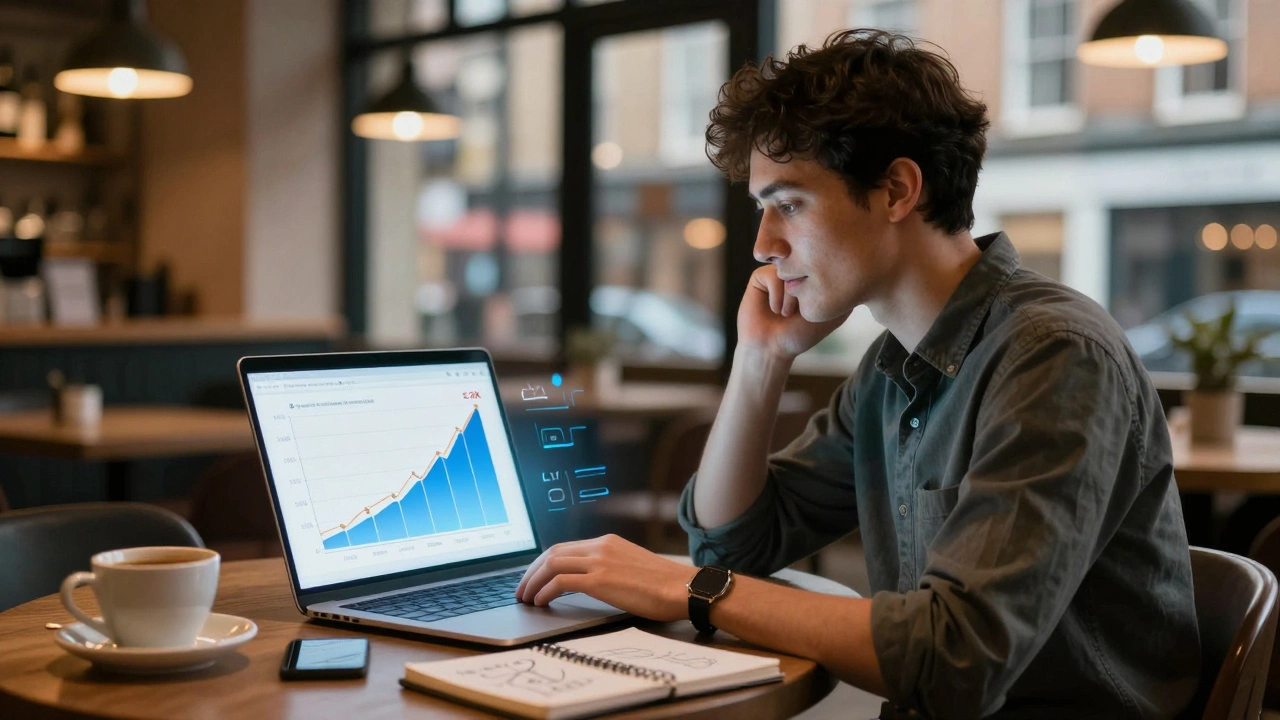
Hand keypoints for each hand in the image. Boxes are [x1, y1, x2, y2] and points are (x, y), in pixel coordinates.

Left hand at [515, 535, 695, 621]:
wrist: (684, 589)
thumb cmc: (663, 585)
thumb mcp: (631, 567)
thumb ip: (610, 568)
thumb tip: (590, 581)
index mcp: (607, 542)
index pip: (564, 548)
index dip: (543, 563)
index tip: (533, 577)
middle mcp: (600, 547)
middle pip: (552, 552)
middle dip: (531, 571)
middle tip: (521, 589)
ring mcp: (600, 561)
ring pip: (551, 564)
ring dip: (533, 582)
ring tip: (526, 598)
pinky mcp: (601, 580)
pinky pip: (561, 582)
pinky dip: (545, 591)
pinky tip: (541, 602)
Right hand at [738, 265, 848, 360]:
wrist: (772, 347)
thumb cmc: (801, 334)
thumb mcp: (833, 315)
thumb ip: (847, 294)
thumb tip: (860, 272)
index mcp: (813, 278)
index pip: (825, 266)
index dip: (821, 289)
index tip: (816, 309)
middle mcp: (797, 272)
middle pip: (806, 265)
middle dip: (804, 292)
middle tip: (800, 312)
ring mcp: (779, 272)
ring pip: (789, 270)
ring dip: (790, 297)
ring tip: (786, 314)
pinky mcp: (761, 277)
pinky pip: (771, 275)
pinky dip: (776, 296)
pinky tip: (775, 309)